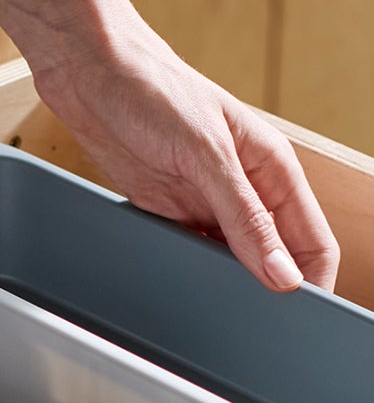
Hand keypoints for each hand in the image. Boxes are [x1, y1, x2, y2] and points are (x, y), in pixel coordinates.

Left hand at [0, 0, 339, 292]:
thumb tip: (281, 273)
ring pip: (231, 263)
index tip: (297, 320)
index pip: (312, 241)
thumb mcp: (207, 153)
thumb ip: (245, 216)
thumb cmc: (152, 88)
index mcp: (272, 168)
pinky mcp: (167, 211)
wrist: (89, 73)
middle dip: (268, 293)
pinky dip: (189, 273)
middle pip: (274, 259)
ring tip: (217, 313)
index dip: (311, 284)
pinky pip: (189, 254)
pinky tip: (182, 287)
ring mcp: (205, 202)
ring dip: (226, 286)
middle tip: (253, 329)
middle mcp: (244, 189)